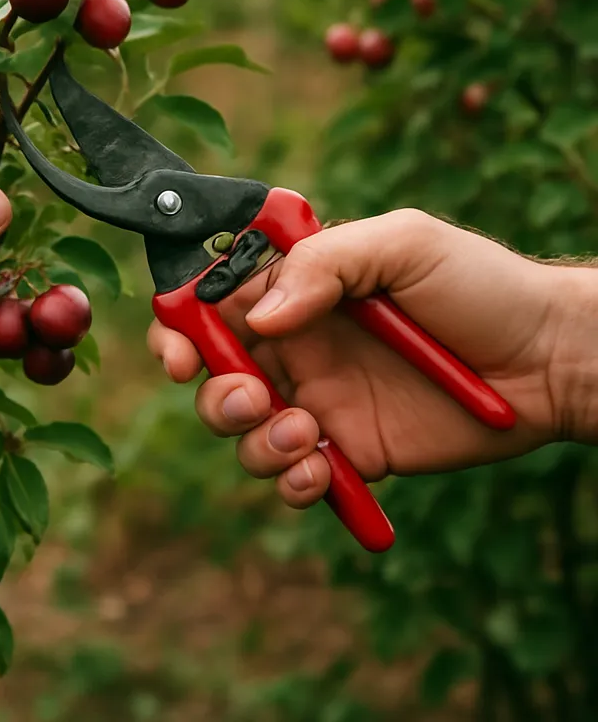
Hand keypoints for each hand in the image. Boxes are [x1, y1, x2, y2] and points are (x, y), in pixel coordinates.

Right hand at [148, 209, 597, 509]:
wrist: (548, 359)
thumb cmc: (478, 284)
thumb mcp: (400, 244)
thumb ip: (322, 263)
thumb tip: (260, 315)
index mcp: (297, 289)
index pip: (212, 305)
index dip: (178, 330)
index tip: (177, 356)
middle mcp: (297, 344)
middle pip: (213, 374)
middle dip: (214, 394)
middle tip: (252, 397)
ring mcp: (319, 399)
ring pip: (242, 431)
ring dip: (254, 440)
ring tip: (306, 433)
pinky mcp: (348, 452)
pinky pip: (292, 475)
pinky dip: (290, 481)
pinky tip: (321, 470)